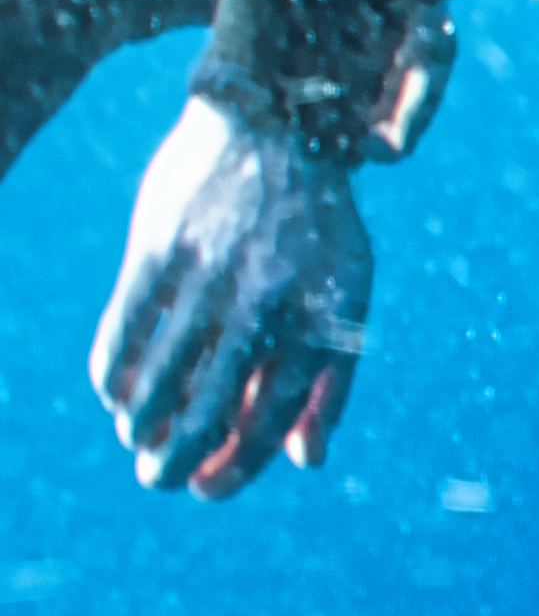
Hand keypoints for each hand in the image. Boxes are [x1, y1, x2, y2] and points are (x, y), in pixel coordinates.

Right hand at [92, 93, 370, 497]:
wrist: (277, 127)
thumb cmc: (317, 231)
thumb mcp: (348, 298)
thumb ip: (330, 382)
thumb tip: (304, 463)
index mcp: (319, 319)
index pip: (272, 417)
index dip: (235, 465)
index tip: (205, 488)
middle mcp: (264, 304)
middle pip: (209, 408)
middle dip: (175, 459)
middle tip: (156, 479)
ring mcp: (207, 276)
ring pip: (160, 378)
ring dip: (140, 424)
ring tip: (136, 439)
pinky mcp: (158, 249)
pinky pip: (123, 330)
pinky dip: (113, 374)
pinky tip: (114, 394)